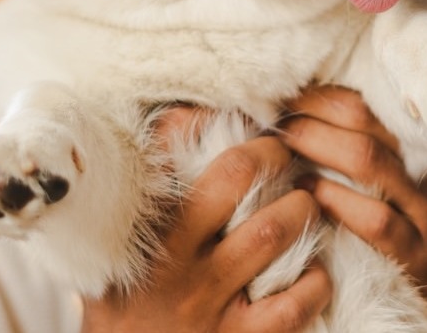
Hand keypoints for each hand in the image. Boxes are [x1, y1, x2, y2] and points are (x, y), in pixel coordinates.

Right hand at [81, 107, 332, 332]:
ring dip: (301, 208)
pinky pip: (294, 301)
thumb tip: (180, 123)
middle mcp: (170, 260)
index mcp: (138, 227)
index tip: (243, 122)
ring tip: (305, 204)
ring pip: (273, 230)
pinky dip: (316, 280)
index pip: (171, 146)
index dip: (216, 122)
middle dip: (272, 155)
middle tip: (285, 155)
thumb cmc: (123, 304)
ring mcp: (206, 301)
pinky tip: (312, 272)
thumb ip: (143, 196)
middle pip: (236, 176)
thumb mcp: (111, 249)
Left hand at [279, 86, 426, 332]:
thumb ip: (408, 144)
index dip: (327, 93)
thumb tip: (342, 115)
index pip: (376, 101)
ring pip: (368, 163)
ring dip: (316, 147)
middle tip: (278, 116)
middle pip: (367, 123)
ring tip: (284, 144)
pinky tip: (310, 194)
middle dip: (313, 114)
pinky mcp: (421, 253)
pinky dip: (337, 202)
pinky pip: (376, 221)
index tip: (294, 93)